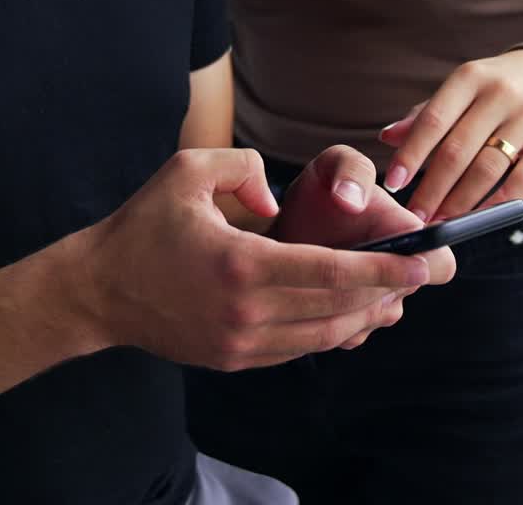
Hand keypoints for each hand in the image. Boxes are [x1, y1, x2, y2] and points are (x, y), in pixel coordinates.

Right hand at [77, 147, 436, 370]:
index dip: (382, 269)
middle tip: (423, 275)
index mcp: (241, 265)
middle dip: (387, 293)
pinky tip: (350, 314)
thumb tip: (277, 196)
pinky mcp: (235, 357)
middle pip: (337, 310)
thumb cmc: (143, 227)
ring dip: (365, 317)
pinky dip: (331, 332)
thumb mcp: (187, 171)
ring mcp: (242, 342)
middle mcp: (247, 312)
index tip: (420, 263)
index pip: (331, 273)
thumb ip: (240, 165)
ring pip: (323, 336)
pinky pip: (298, 348)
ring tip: (396, 295)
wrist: (99, 291)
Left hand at [379, 49, 522, 222]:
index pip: (433, 120)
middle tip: (414, 217)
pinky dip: (496, 203)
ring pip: (488, 169)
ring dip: (460, 203)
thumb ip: (425, 115)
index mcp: (470, 76)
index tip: (392, 183)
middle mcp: (500, 93)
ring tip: (440, 222)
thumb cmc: (493, 90)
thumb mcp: (461, 90)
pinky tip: (477, 216)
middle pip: (458, 150)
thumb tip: (387, 138)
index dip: (411, 154)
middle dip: (432, 189)